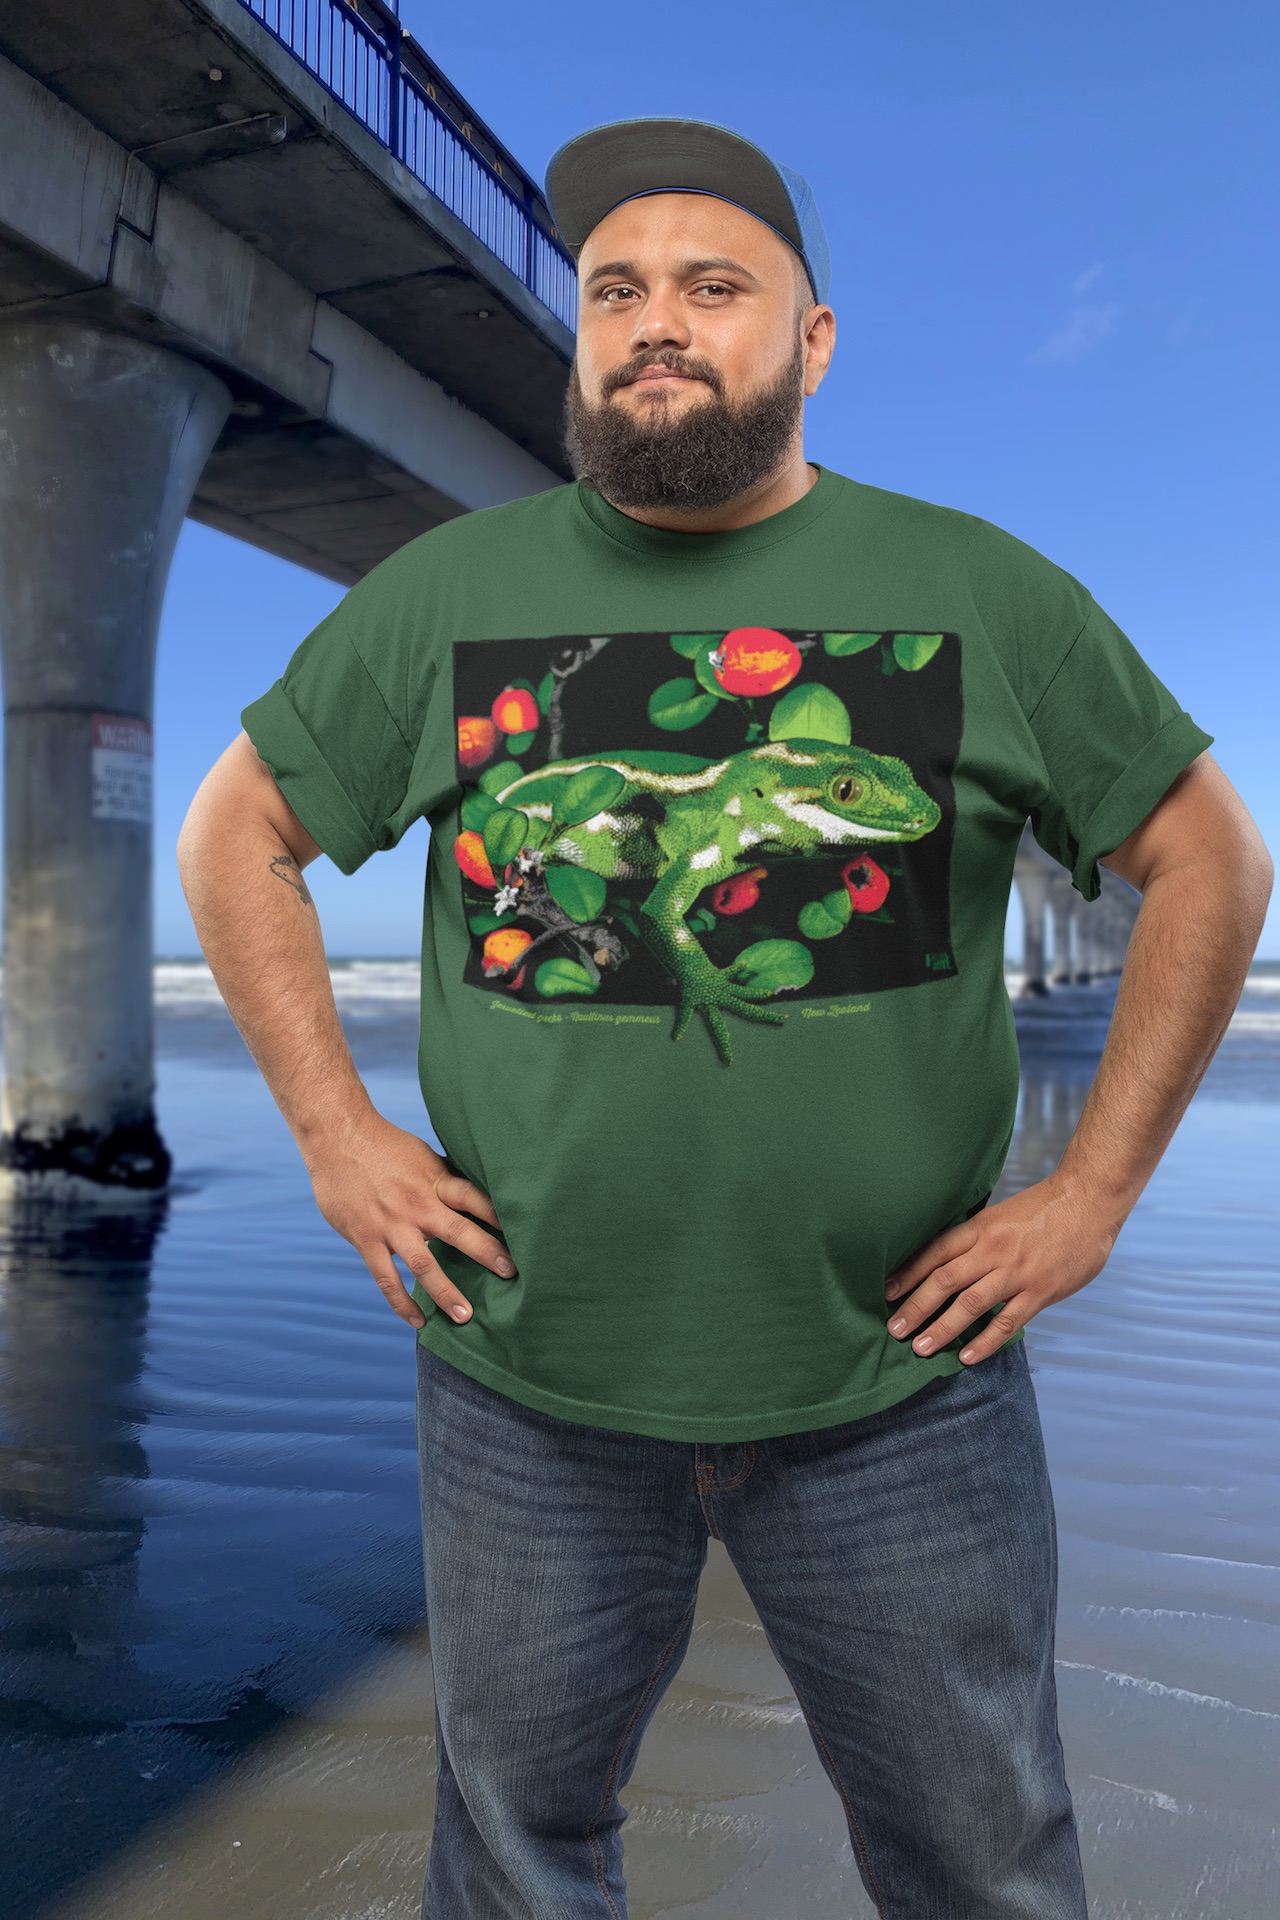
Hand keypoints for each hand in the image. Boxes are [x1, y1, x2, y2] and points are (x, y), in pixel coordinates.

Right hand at [304, 1111, 513, 1329]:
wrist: (337, 1138)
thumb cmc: (384, 1145)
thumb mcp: (424, 1155)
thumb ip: (446, 1179)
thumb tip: (478, 1193)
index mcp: (435, 1180)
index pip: (475, 1199)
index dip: (501, 1215)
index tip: (526, 1234)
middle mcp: (417, 1204)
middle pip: (459, 1232)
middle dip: (487, 1255)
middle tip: (512, 1275)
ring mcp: (391, 1225)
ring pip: (424, 1265)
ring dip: (446, 1293)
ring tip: (465, 1317)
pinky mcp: (366, 1239)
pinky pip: (386, 1279)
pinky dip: (402, 1303)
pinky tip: (418, 1320)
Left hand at [883, 1174, 1119, 1364]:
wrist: (1089, 1201)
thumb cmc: (1045, 1208)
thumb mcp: (1001, 1214)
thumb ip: (978, 1238)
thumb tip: (948, 1259)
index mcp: (980, 1228)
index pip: (935, 1252)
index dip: (908, 1273)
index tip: (887, 1292)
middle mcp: (992, 1250)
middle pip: (944, 1280)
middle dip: (915, 1307)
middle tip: (894, 1329)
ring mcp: (1016, 1272)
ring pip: (970, 1304)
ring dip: (942, 1328)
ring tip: (920, 1348)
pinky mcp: (1040, 1292)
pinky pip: (1007, 1322)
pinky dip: (985, 1341)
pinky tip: (966, 1357)